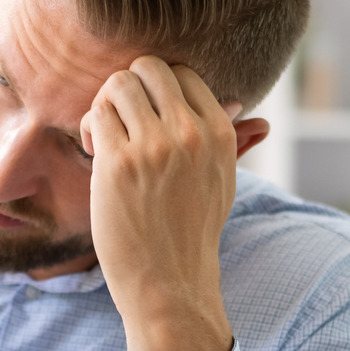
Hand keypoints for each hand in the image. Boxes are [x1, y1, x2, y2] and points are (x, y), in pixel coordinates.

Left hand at [80, 58, 245, 350]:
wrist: (170, 283)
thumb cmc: (190, 234)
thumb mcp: (221, 184)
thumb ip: (232, 144)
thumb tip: (260, 120)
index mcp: (218, 133)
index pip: (182, 73)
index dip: (156, 90)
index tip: (147, 121)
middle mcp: (191, 133)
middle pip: (149, 67)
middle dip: (128, 87)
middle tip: (120, 123)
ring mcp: (155, 146)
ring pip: (118, 84)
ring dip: (104, 106)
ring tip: (104, 141)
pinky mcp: (120, 162)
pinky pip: (96, 115)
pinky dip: (89, 128)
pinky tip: (94, 155)